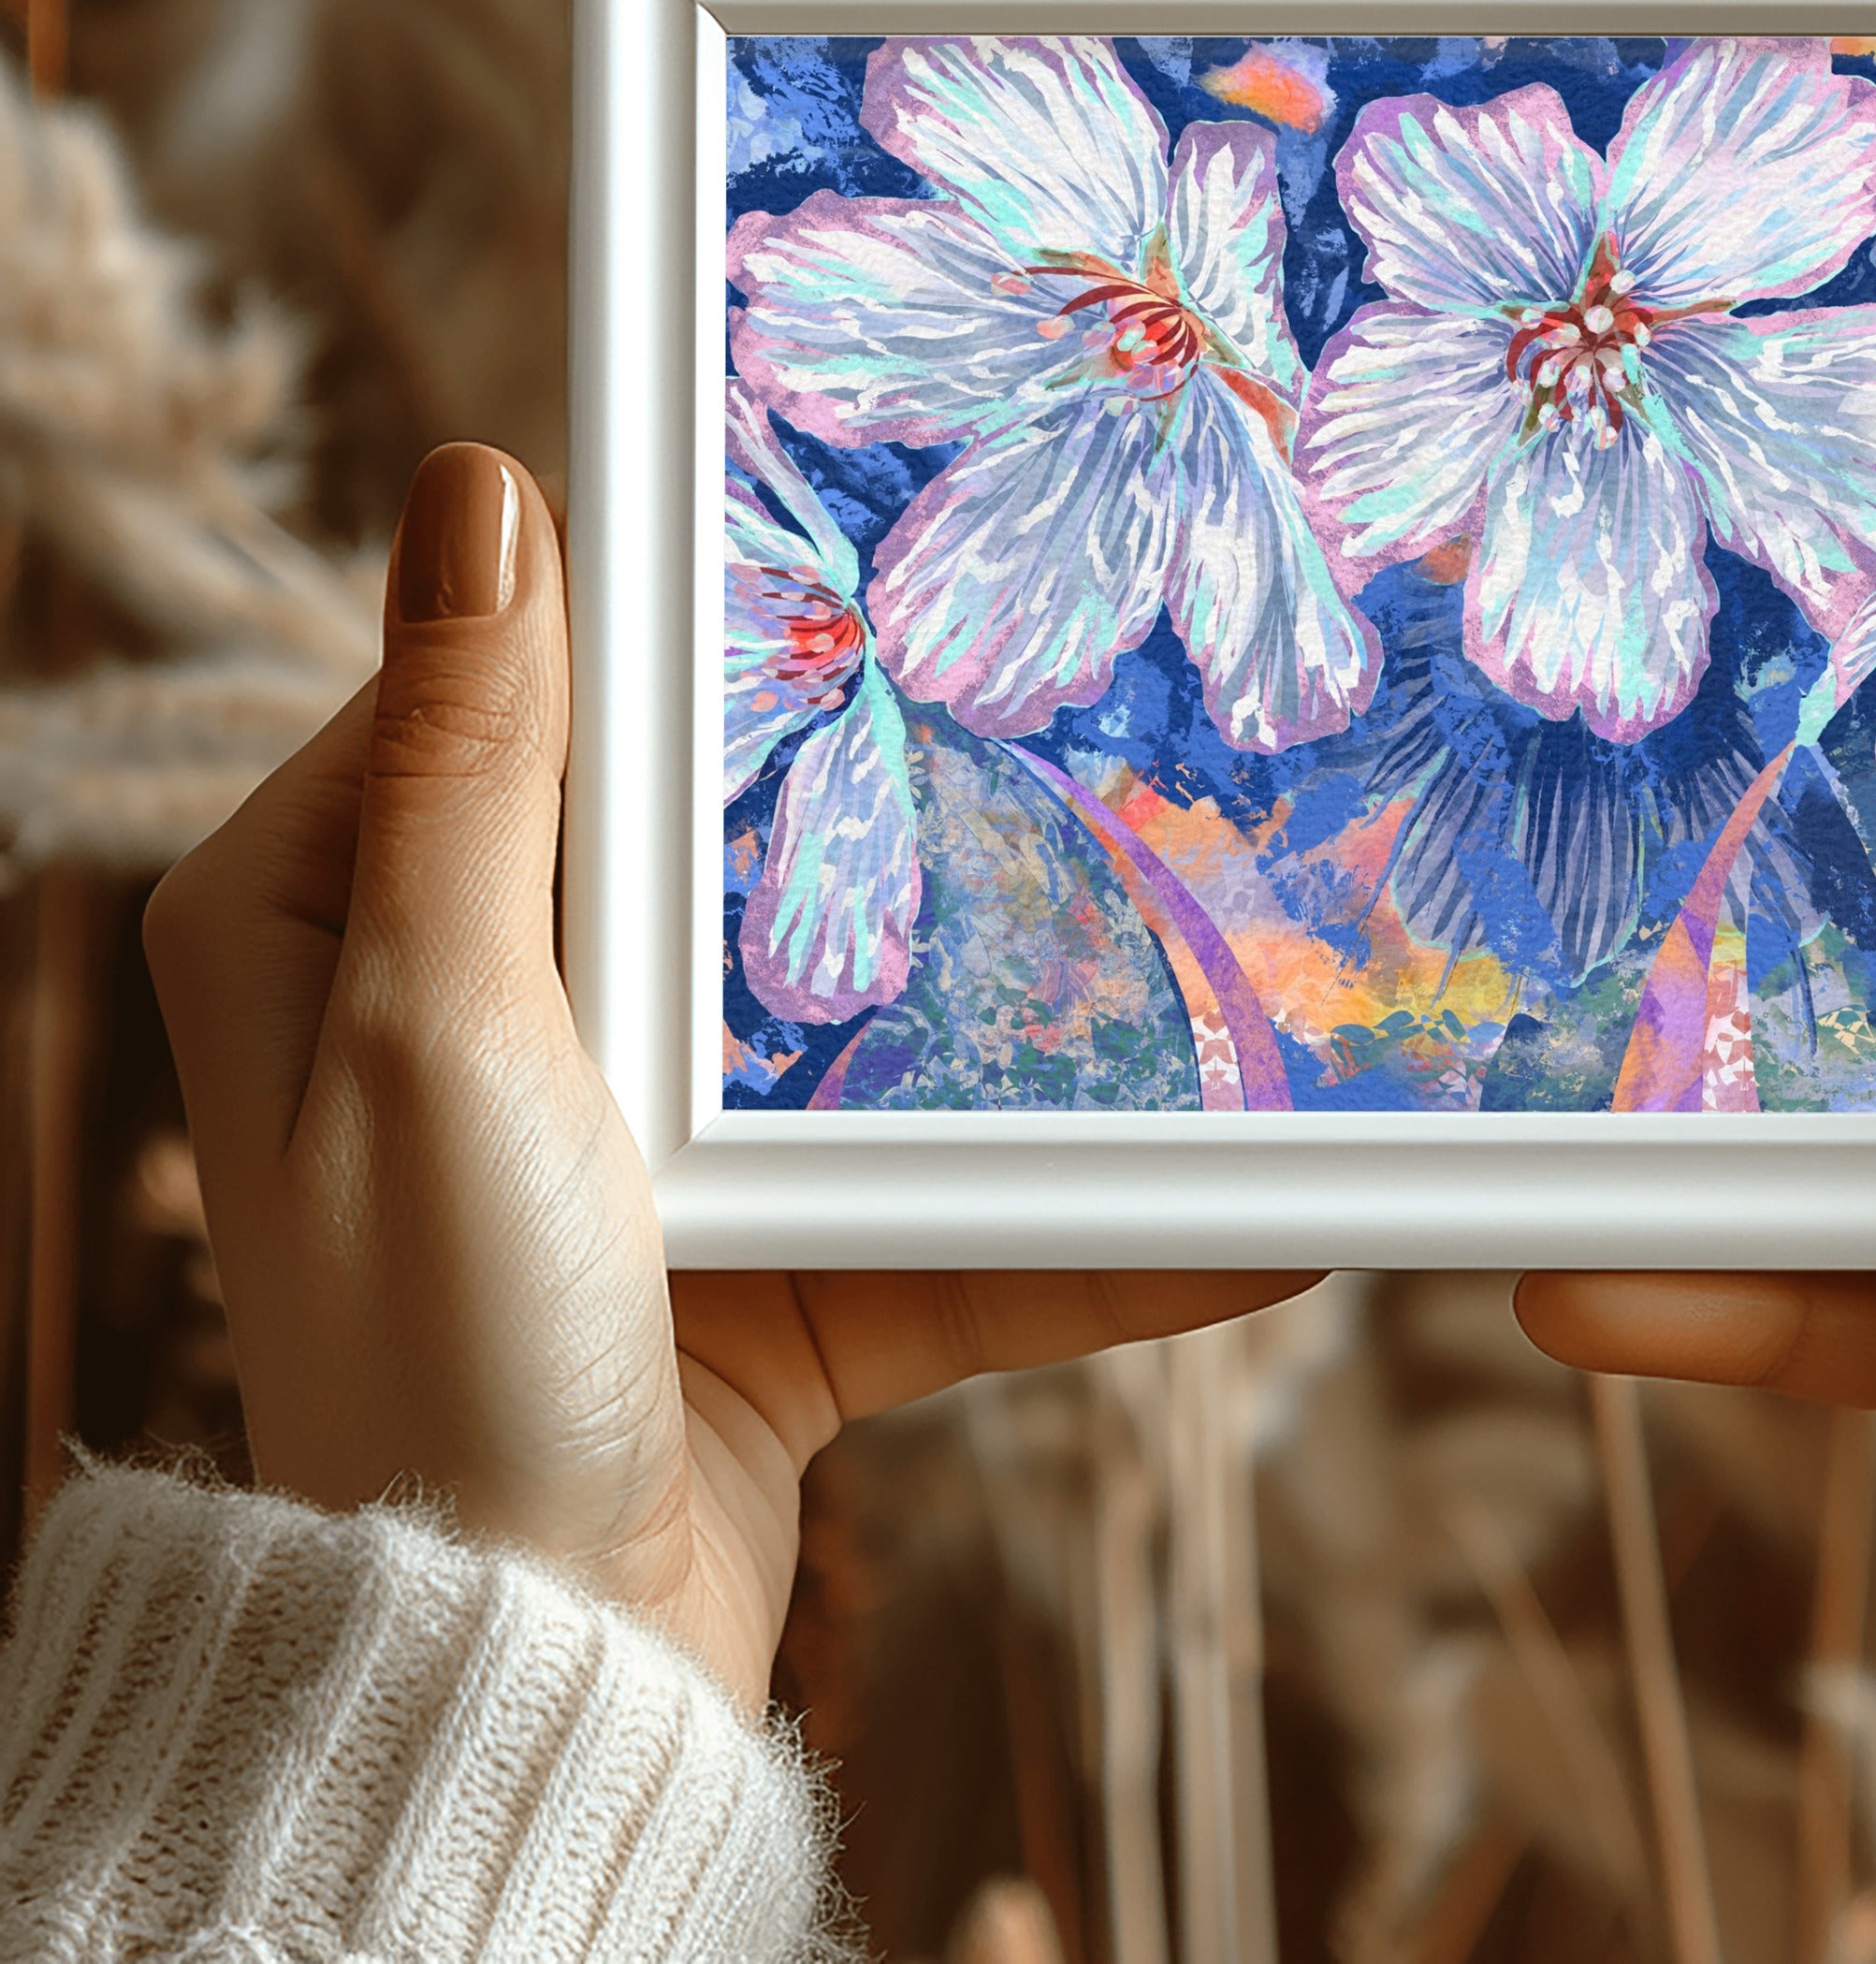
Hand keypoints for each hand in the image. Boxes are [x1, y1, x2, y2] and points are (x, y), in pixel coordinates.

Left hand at [146, 441, 1309, 1712]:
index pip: (506, 691)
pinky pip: (940, 1210)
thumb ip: (478, 764)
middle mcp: (477, 1019)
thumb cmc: (427, 1348)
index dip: (660, 612)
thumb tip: (474, 478)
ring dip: (1019, 1003)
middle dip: (884, 786)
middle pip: (715, 840)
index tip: (833, 525)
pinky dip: (1079, 1223)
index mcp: (336, 926)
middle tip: (1047, 680)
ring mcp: (639, 1146)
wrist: (519, 1679)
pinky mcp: (769, 1267)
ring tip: (1193, 911)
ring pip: (857, 1018)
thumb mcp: (436, 1025)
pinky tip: (1256, 1203)